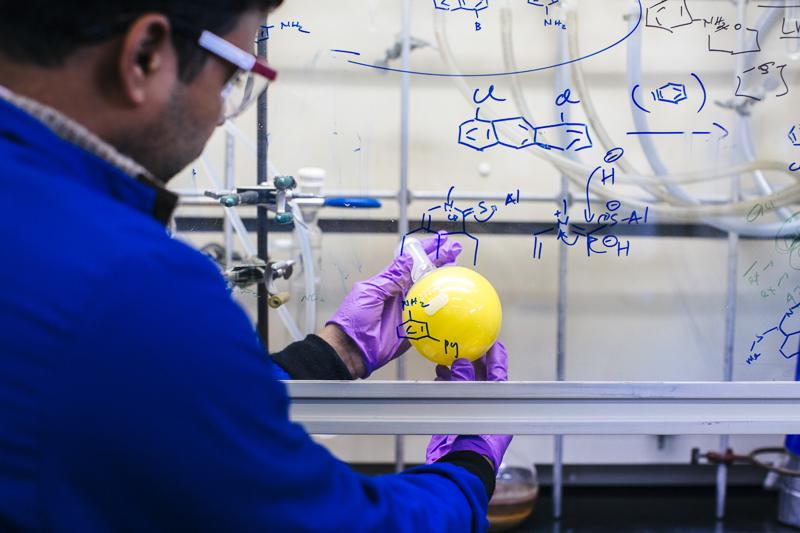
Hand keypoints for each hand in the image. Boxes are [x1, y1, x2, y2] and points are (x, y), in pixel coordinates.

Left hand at [327, 233, 461, 377]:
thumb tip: (409, 260)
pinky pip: (432, 317)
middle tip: (456, 250)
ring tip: (459, 269)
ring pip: (431, 292)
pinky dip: (444, 309)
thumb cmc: (354, 319)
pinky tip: (456, 301)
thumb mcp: (370, 292)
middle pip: (425, 274)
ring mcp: (410, 309)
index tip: (440, 239)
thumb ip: (391, 277)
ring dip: (445, 280)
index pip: (411, 261)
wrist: (352, 349)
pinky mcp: (415, 327)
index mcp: (390, 282)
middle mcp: (402, 293)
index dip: (426, 249)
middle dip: (441, 261)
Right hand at [425, 342, 511, 470]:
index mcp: (499, 409)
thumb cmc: (475, 447)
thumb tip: (463, 363)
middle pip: (480, 381)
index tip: (494, 344)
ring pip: (464, 388)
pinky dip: (445, 386)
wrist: (460, 472)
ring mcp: (470, 416)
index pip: (499, 379)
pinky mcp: (454, 421)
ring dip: (455, 374)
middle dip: (472, 364)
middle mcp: (486, 411)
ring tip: (446, 360)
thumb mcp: (474, 411)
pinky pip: (451, 398)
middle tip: (464, 346)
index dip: (496, 360)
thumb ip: (466, 386)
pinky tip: (438, 377)